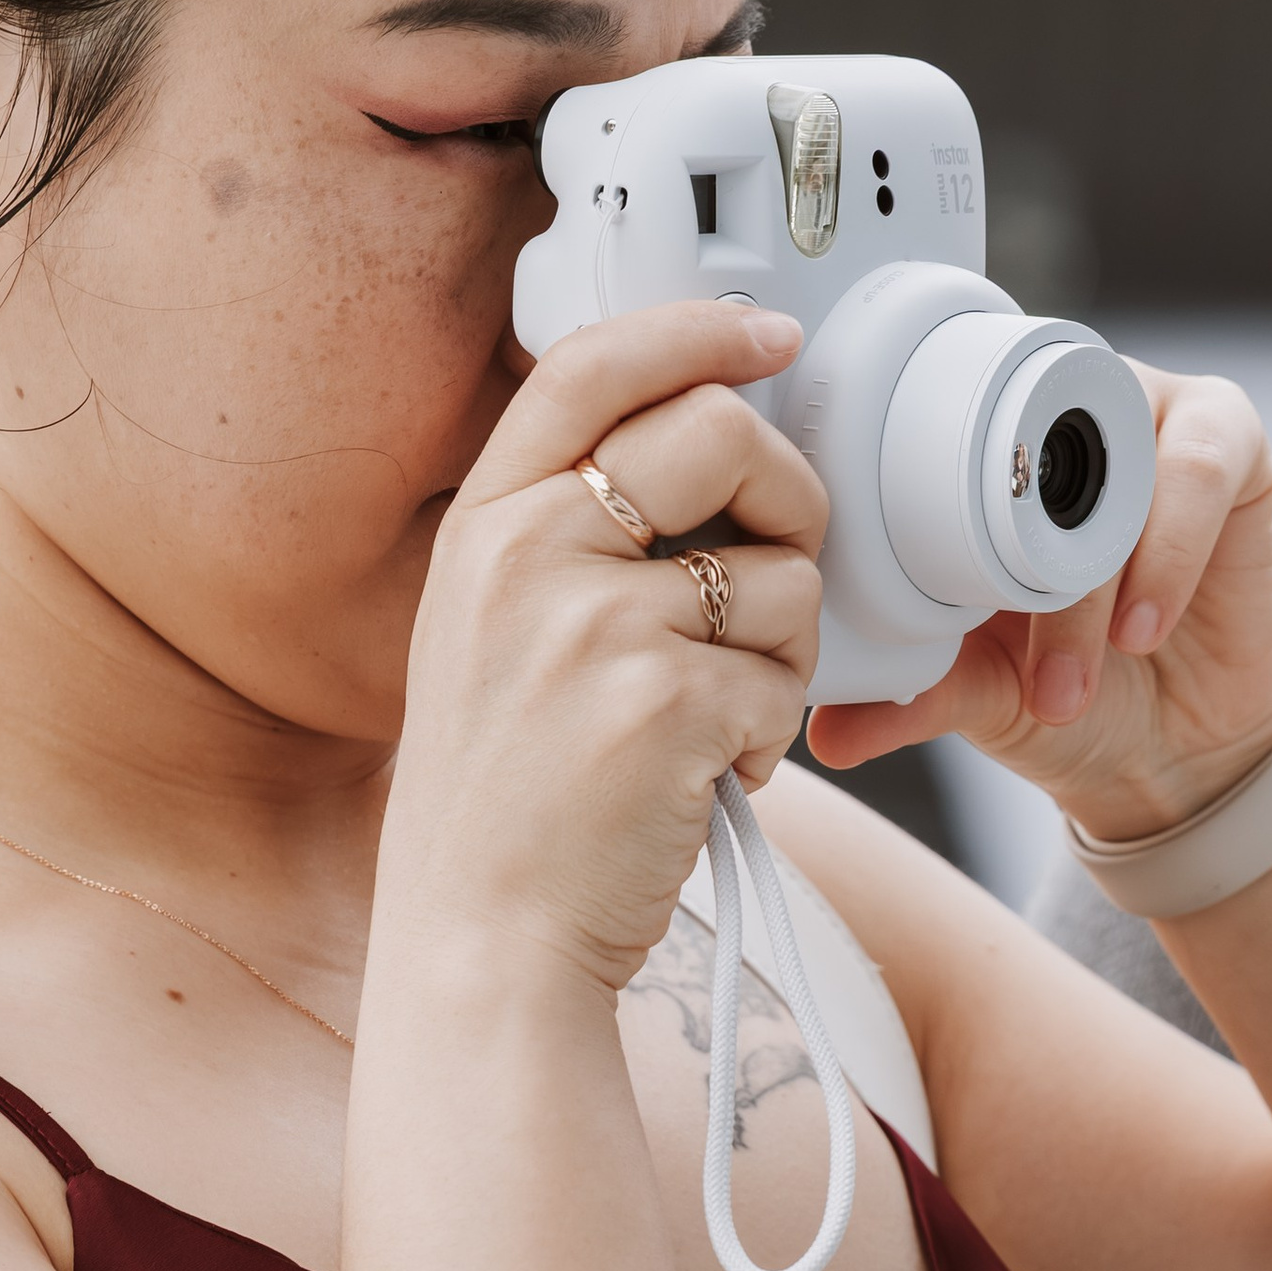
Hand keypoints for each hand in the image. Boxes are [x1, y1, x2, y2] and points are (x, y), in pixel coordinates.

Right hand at [391, 303, 828, 991]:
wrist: (482, 940)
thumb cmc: (504, 800)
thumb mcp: (488, 630)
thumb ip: (569, 531)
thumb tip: (710, 442)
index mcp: (485, 524)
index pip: (592, 365)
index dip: (697, 330)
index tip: (766, 335)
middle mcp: (532, 555)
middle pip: (722, 433)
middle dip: (789, 499)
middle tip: (771, 577)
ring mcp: (598, 627)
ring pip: (782, 575)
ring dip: (781, 656)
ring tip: (713, 719)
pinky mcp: (668, 705)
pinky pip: (787, 681)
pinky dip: (770, 738)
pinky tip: (709, 777)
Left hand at [808, 361, 1271, 838]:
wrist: (1181, 746)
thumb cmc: (1070, 692)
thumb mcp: (979, 695)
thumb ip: (912, 699)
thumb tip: (826, 735)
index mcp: (986, 455)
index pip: (943, 422)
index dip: (927, 486)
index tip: (924, 590)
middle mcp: (1062, 420)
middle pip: (1028, 454)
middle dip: (1019, 569)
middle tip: (1020, 674)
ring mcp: (1146, 416)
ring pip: (1108, 472)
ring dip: (1089, 583)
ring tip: (1073, 677)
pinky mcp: (1230, 440)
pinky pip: (1197, 469)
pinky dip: (1166, 555)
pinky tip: (1141, 630)